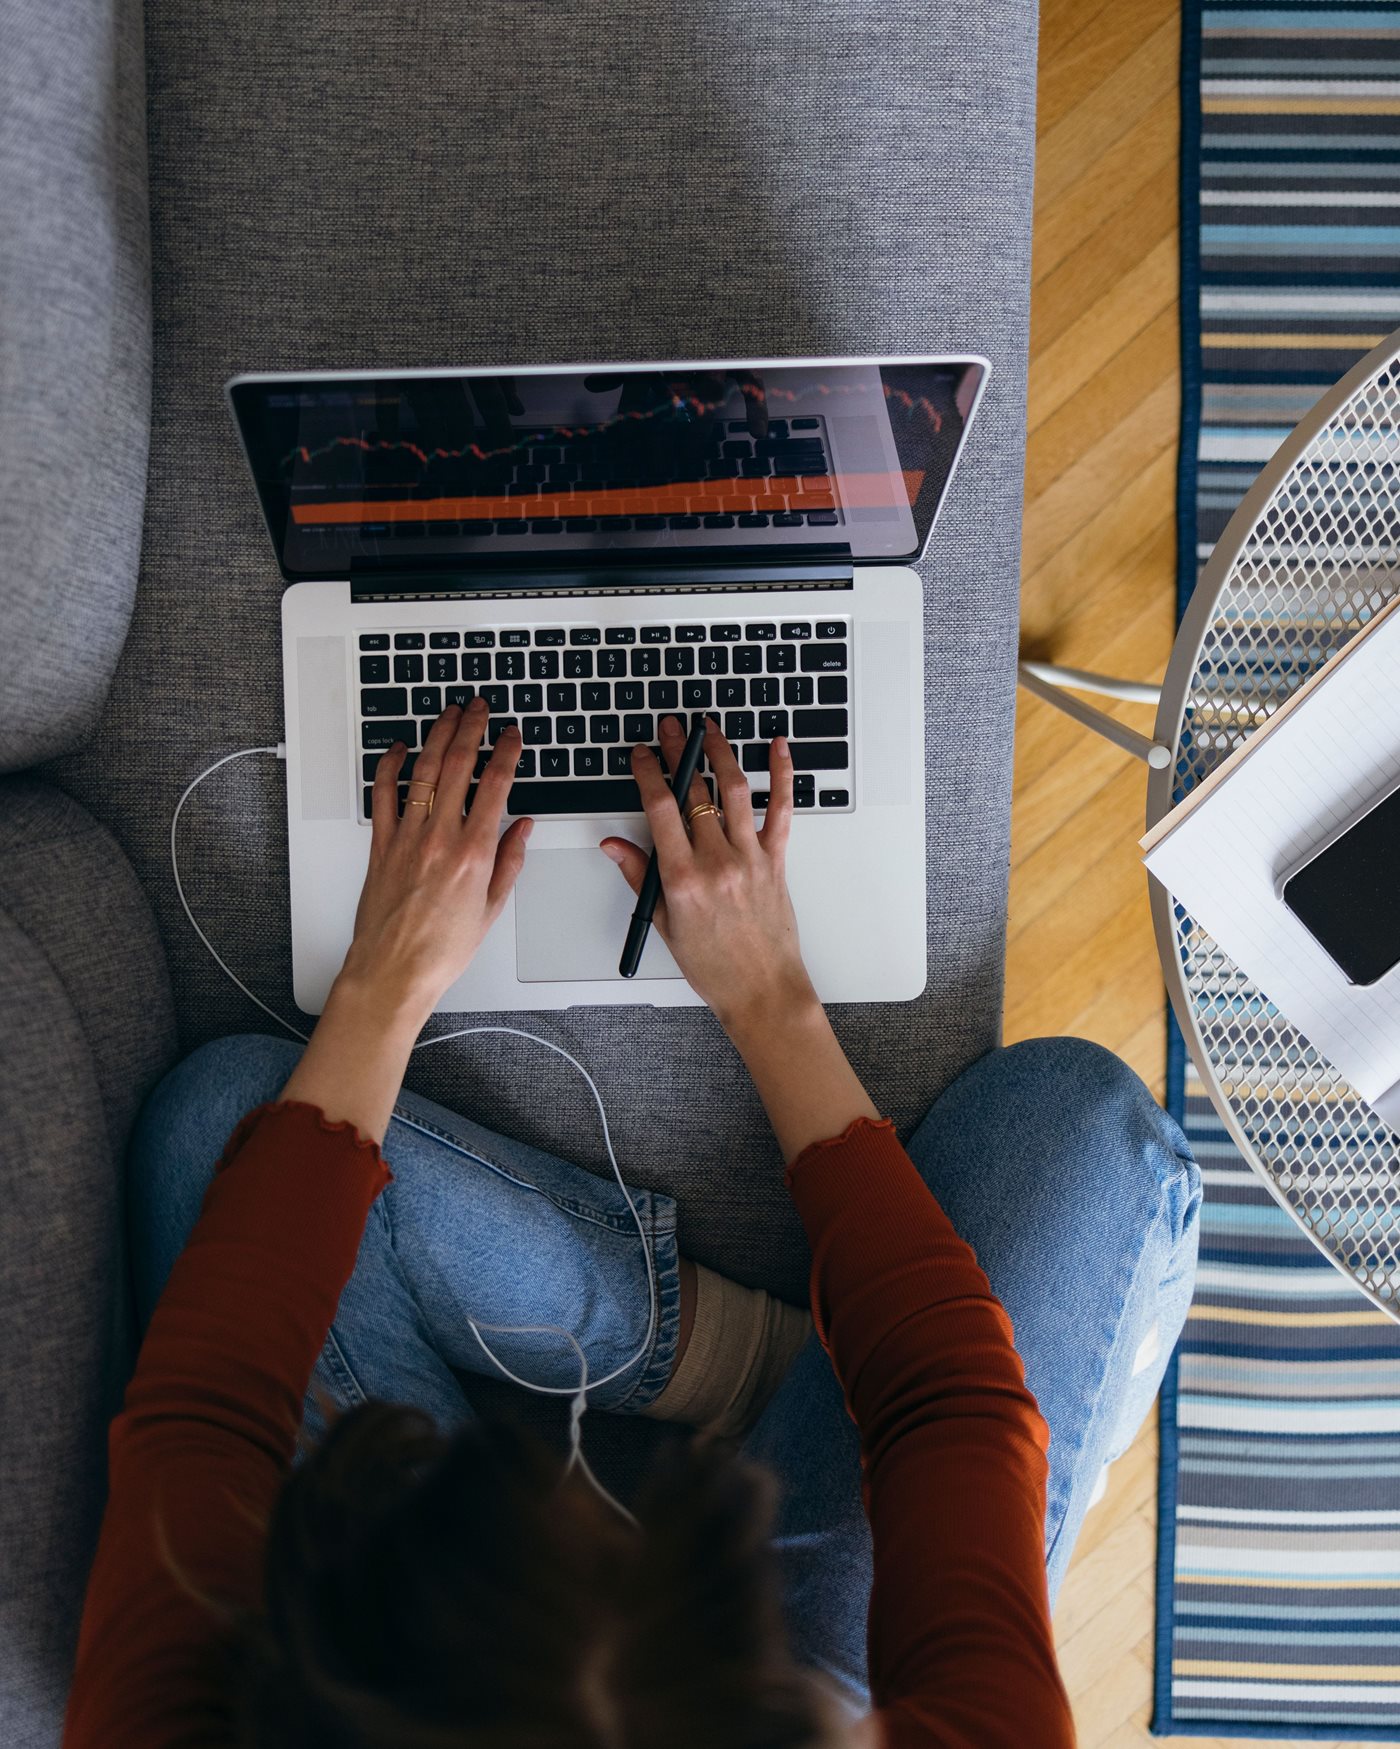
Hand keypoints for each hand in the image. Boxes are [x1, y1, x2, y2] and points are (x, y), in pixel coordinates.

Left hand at [338, 699, 531, 1020]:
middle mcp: (440, 838)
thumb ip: (510, 862)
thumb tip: (522, 829)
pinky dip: (389, 765)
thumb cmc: (442, 949)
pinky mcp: (381, 844)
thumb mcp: (492, 909)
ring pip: (422, 770)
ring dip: (437, 735)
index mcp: (474, 853)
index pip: (496, 785)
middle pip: (457, 765)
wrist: (395, 970)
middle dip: (471, 728)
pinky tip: (397, 749)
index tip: (512, 735)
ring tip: (447, 714)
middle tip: (479, 708)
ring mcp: (407, 837)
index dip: (507, 751)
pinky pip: (382, 794)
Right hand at [599, 715, 815, 1032]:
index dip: (647, 772)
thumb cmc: (714, 966)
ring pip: (734, 790)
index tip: (641, 753)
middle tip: (670, 728)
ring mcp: (750, 857)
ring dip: (721, 753)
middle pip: (694, 792)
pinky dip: (782, 775)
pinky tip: (779, 748)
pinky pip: (781, 810)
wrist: (762, 990)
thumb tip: (614, 845)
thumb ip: (640, 876)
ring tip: (709, 729)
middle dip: (678, 752)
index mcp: (683, 878)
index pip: (659, 808)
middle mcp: (717, 862)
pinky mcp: (776, 861)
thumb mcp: (664, 923)